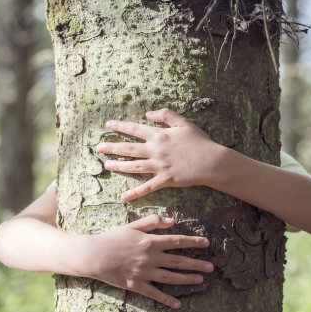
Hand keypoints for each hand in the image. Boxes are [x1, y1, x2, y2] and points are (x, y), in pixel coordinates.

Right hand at [85, 214, 213, 308]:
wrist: (93, 255)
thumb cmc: (112, 238)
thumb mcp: (132, 226)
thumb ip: (152, 222)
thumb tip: (172, 221)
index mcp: (149, 242)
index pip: (176, 241)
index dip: (193, 242)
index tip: (206, 243)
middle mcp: (149, 258)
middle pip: (178, 261)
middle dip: (196, 264)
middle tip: (211, 267)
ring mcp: (143, 273)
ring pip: (170, 277)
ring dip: (187, 279)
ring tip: (200, 280)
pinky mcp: (136, 285)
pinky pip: (154, 293)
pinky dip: (167, 300)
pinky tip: (178, 304)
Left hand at [96, 108, 221, 201]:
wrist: (211, 161)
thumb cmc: (199, 141)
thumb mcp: (183, 122)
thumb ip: (165, 115)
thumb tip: (147, 114)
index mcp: (159, 135)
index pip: (135, 129)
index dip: (120, 126)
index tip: (108, 124)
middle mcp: (156, 150)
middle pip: (129, 149)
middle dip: (113, 147)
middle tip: (99, 147)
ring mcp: (159, 166)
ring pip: (134, 167)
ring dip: (119, 166)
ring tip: (106, 165)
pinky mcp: (165, 180)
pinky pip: (147, 188)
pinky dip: (135, 193)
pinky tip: (123, 197)